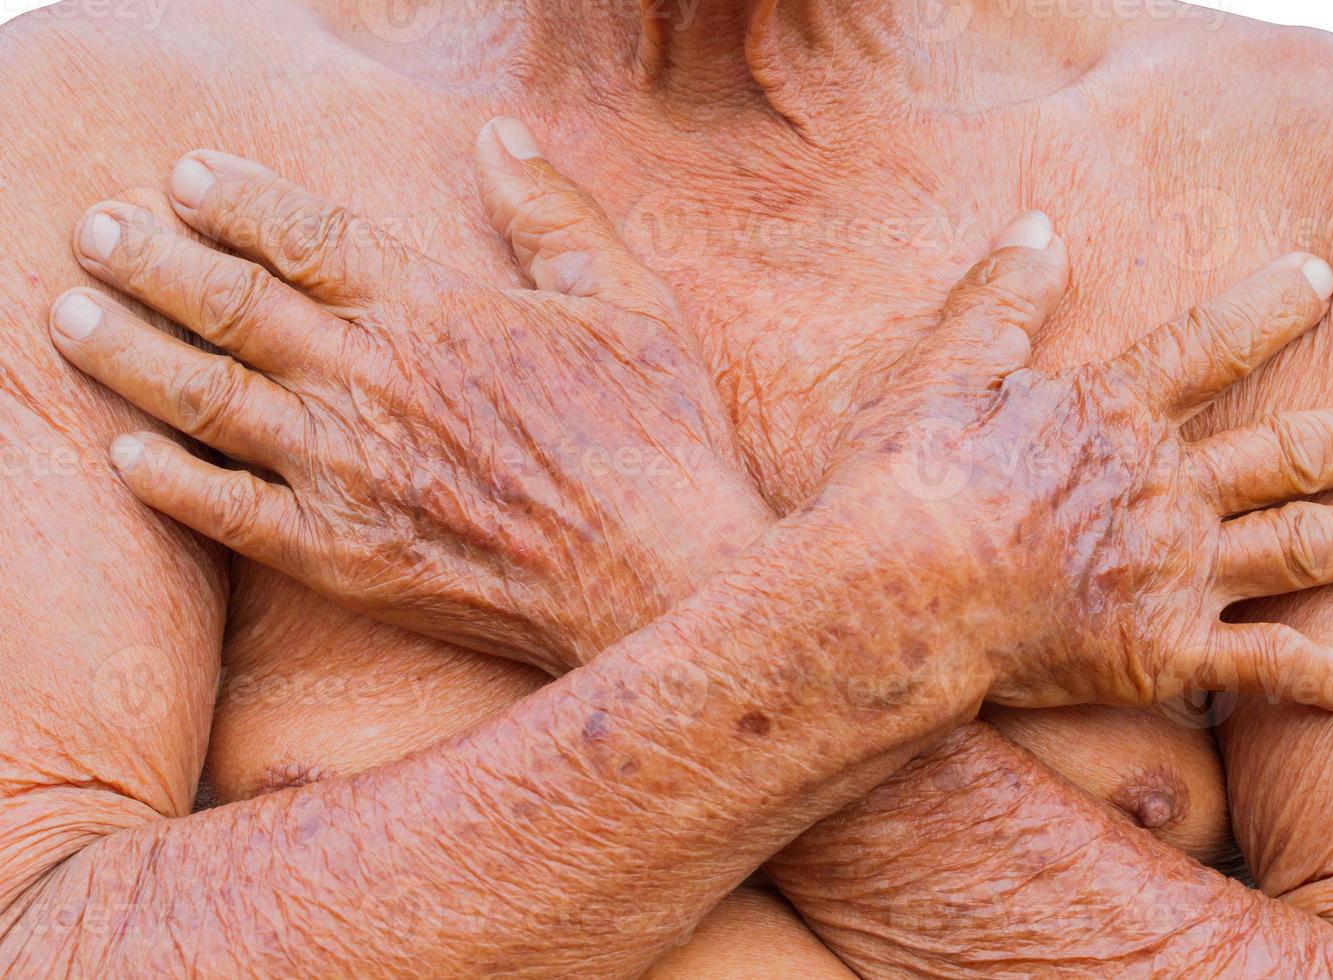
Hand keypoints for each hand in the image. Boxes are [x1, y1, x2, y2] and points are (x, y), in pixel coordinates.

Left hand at [48, 119, 769, 673]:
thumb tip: (500, 136)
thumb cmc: (659, 439)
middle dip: (149, 259)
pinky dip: (169, 481)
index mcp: (438, 308)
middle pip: (230, 304)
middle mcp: (374, 378)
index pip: (306, 235)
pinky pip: (229, 512)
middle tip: (91, 231)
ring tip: (70, 317)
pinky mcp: (345, 554)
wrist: (658, 577)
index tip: (182, 177)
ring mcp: (349, 470)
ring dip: (127, 353)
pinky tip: (125, 456)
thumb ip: (556, 214)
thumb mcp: (632, 303)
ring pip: (204, 398)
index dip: (234, 199)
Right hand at [822, 213, 1332, 710]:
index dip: (1269, 307)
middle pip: (1292, 451)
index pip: (1210, 346)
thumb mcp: (943, 365)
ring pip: (1303, 547)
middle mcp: (1165, 488)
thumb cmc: (905, 477)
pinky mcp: (1159, 651)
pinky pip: (1260, 667)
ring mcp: (1172, 571)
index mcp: (1114, 414)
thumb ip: (1001, 298)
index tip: (1321, 278)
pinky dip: (1317, 674)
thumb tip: (1039, 226)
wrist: (898, 589)